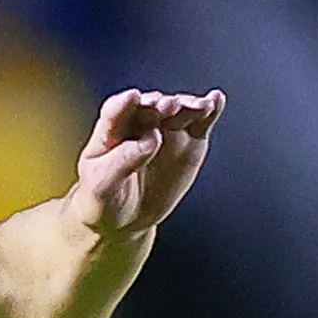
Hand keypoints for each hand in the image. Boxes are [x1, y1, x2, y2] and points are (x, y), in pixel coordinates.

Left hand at [63, 88, 222, 241]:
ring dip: (188, 104)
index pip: (116, 111)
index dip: (124, 103)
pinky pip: (201, 122)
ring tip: (201, 106)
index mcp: (110, 131)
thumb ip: (123, 161)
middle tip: (169, 106)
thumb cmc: (105, 200)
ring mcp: (167, 129)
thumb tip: (152, 139)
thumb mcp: (102, 187)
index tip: (133, 98)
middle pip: (152, 106)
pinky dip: (210, 109)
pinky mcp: (190, 140)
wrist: (127, 220)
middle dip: (161, 105)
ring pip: (179, 110)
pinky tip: (216, 99)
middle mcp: (140, 123)